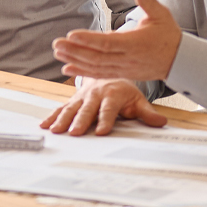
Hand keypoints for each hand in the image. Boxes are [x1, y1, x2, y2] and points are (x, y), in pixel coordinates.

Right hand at [40, 79, 167, 136]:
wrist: (108, 73)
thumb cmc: (124, 91)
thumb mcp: (138, 100)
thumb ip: (147, 113)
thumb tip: (161, 123)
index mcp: (112, 95)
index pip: (109, 109)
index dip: (105, 120)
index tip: (101, 131)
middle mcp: (95, 95)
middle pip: (87, 110)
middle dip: (80, 121)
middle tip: (74, 133)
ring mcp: (82, 97)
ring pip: (71, 108)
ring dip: (62, 119)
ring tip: (56, 130)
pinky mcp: (73, 100)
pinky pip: (61, 108)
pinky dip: (52, 116)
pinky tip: (45, 125)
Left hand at [51, 0, 181, 81]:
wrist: (179, 61)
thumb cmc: (168, 35)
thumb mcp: (161, 15)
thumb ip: (148, 1)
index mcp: (135, 43)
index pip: (108, 43)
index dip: (88, 40)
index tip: (71, 34)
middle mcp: (127, 59)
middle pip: (97, 57)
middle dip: (75, 51)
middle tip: (56, 44)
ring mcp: (123, 69)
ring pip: (95, 67)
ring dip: (75, 61)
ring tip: (58, 53)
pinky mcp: (121, 74)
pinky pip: (99, 74)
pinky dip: (82, 72)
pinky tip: (67, 68)